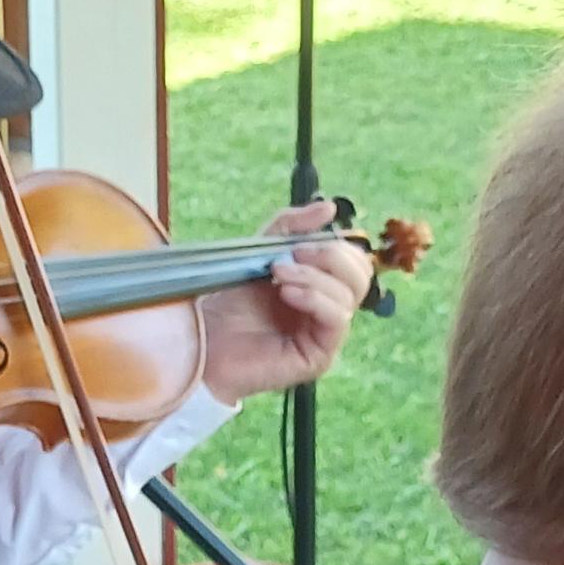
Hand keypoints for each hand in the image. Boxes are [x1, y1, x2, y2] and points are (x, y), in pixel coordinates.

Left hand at [197, 202, 373, 400]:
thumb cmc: (229, 303)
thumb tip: (330, 208)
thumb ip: (290, 228)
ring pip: (348, 295)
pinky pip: (337, 320)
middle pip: (360, 274)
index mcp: (321, 285)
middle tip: (293, 255)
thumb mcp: (258, 253)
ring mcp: (326, 335)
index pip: (353, 259)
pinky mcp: (320, 357)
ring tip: (278, 274)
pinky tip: (287, 293)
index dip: (334, 245)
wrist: (202, 342)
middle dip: (329, 256)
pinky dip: (315, 299)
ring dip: (313, 276)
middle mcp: (329, 309)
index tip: (299, 242)